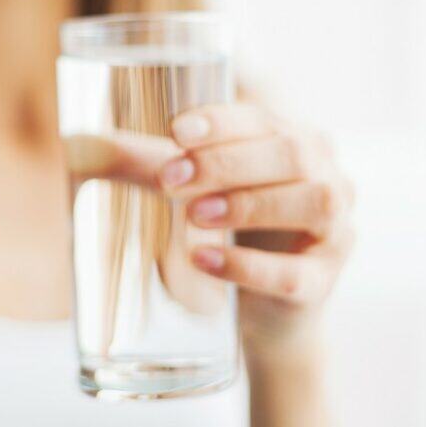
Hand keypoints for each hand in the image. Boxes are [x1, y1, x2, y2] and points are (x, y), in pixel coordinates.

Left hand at [160, 104, 354, 354]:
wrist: (262, 307)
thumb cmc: (234, 229)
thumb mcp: (198, 189)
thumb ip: (154, 164)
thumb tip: (89, 145)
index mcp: (298, 143)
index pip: (264, 119)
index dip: (222, 122)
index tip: (175, 131)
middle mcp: (329, 178)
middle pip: (291, 155)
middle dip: (226, 163)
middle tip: (170, 180)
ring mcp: (336, 231)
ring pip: (311, 204)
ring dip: (248, 205)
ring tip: (194, 215)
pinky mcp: (323, 282)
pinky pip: (294, 273)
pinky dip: (246, 265)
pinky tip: (205, 261)